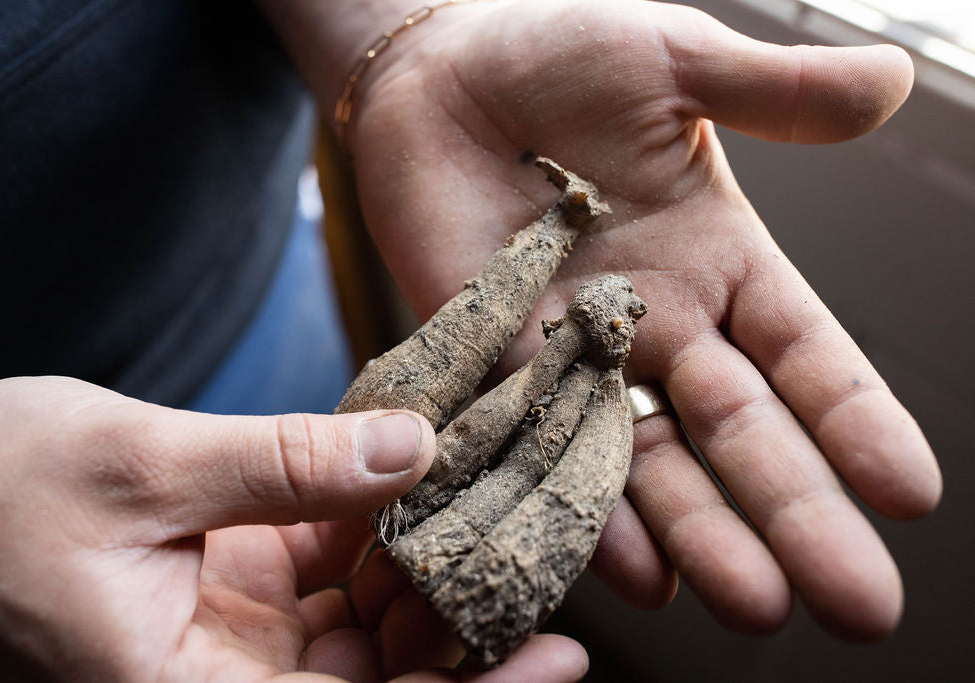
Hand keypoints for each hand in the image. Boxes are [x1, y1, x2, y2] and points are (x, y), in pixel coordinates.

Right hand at [0, 377, 586, 680]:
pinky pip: (331, 565)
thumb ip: (281, 462)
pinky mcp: (237, 584)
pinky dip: (377, 527)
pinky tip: (421, 476)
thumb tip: (413, 446)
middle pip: (378, 677)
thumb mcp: (139, 467)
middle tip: (544, 550)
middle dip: (464, 621)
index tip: (560, 658)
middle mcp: (221, 681)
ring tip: (497, 502)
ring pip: (366, 623)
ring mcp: (234, 633)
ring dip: (428, 566)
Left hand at [347, 0, 941, 638]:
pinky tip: (632, 574)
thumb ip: (772, 95)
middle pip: (741, 434)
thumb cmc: (555, 51)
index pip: (804, 355)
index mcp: (718, 260)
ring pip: (652, 462)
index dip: (854, 421)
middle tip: (859, 604)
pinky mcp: (495, 362)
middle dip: (799, 513)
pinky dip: (584, 511)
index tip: (910, 493)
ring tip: (754, 606)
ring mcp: (577, 354)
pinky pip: (544, 449)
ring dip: (703, 535)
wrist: (440, 72)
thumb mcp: (674, 63)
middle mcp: (658, 324)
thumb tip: (894, 82)